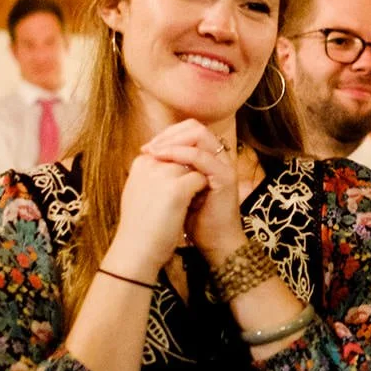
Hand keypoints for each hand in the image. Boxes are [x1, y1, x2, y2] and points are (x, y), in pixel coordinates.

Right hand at [105, 128, 210, 276]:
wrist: (136, 251)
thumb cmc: (140, 226)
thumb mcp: (140, 192)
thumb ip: (154, 174)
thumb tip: (173, 164)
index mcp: (141, 163)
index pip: (171, 151)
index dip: (181, 166)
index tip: (178, 187)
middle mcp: (150, 163)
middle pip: (183, 155)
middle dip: (192, 170)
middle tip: (187, 194)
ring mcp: (163, 174)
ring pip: (194, 164)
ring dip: (197, 180)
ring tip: (189, 201)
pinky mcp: (176, 188)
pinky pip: (200, 178)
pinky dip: (202, 191)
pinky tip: (194, 205)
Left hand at [141, 119, 247, 261]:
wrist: (214, 243)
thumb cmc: (195, 219)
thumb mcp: (178, 189)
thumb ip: (171, 171)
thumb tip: (148, 157)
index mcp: (210, 158)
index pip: (189, 131)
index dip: (167, 135)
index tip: (146, 148)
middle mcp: (219, 158)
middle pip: (195, 127)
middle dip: (169, 134)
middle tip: (149, 147)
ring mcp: (224, 166)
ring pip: (200, 136)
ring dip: (172, 141)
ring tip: (153, 151)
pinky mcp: (225, 178)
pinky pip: (201, 157)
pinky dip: (180, 154)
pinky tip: (164, 160)